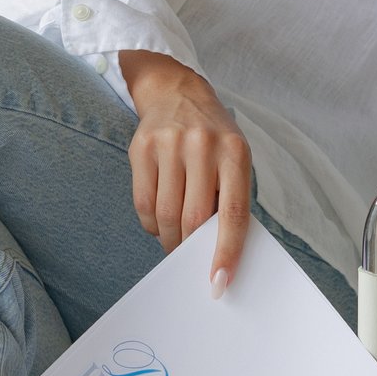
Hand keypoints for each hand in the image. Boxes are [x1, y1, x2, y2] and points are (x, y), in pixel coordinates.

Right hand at [116, 52, 253, 290]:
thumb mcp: (233, 159)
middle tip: (189, 258)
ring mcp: (169, 144)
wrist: (177, 92)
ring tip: (174, 240)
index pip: (233, 213)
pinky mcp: (141, 147)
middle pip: (193, 218)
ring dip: (169, 239)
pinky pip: (143, 203)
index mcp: (235, 152)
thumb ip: (229, 198)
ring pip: (165, 215)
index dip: (226, 252)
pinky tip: (158, 220)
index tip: (219, 282)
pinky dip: (151, 223)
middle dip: (190, 248)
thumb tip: (215, 251)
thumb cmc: (213, 138)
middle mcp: (203, 145)